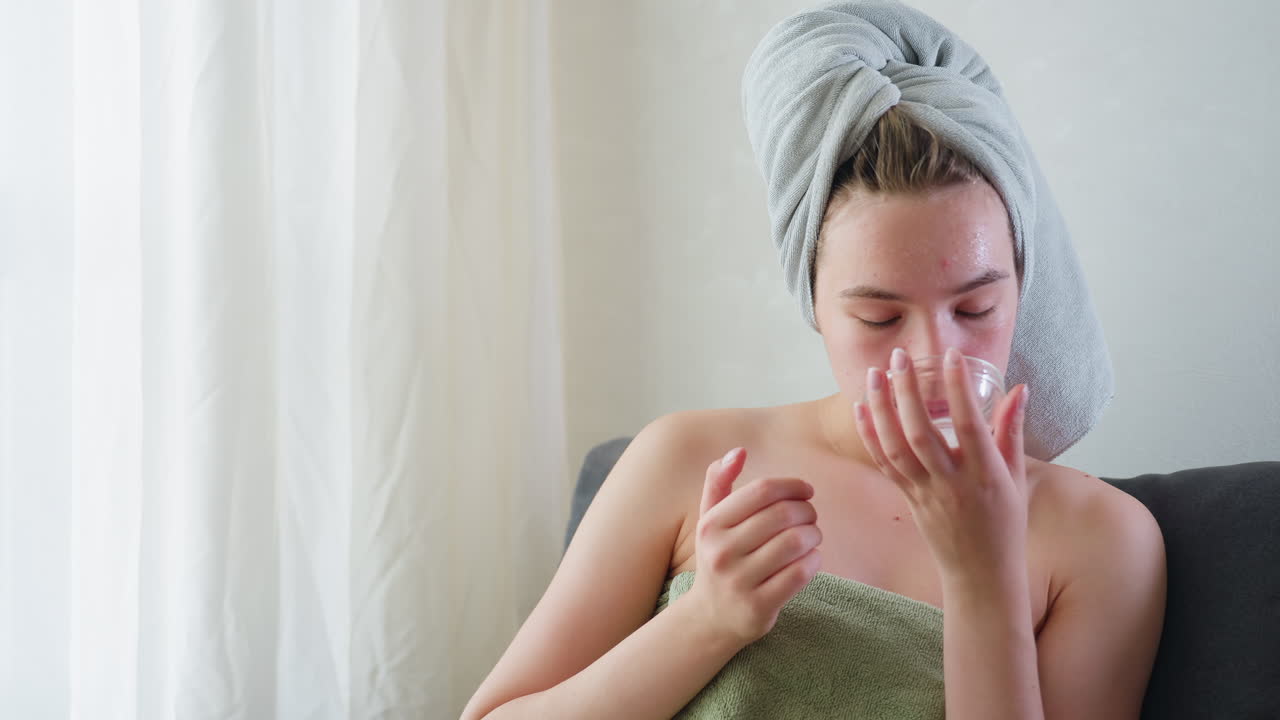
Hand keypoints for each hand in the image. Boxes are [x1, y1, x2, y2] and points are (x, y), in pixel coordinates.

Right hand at [685, 447, 822, 645]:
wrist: (711, 617)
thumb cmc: (719, 557)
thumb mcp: (710, 520)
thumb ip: (719, 482)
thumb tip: (739, 451)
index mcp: (711, 525)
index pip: (761, 491)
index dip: (792, 485)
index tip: (806, 491)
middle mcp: (721, 552)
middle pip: (782, 515)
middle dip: (807, 510)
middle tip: (811, 515)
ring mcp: (739, 581)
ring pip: (795, 542)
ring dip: (814, 534)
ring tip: (812, 536)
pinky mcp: (758, 605)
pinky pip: (800, 573)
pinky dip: (814, 560)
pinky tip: (811, 558)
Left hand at [852, 346, 1030, 582]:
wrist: (982, 574)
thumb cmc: (1005, 524)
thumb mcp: (1016, 477)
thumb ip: (1012, 431)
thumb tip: (1019, 388)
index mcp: (985, 475)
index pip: (970, 426)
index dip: (958, 389)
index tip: (950, 355)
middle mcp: (952, 483)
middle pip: (921, 433)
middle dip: (906, 392)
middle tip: (898, 357)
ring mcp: (925, 493)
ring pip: (895, 447)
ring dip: (880, 409)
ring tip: (874, 374)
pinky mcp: (907, 499)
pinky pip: (883, 465)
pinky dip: (869, 435)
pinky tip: (861, 408)